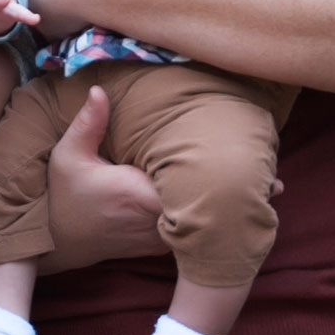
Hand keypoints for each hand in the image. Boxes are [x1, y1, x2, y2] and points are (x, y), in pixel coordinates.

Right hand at [37, 84, 282, 273]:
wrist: (56, 242)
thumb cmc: (64, 197)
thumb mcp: (68, 157)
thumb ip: (88, 124)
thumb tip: (99, 89)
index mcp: (136, 194)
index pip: (185, 191)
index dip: (218, 182)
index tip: (249, 168)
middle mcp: (153, 220)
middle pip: (203, 211)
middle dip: (236, 197)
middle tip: (278, 181)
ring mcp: (156, 237)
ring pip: (202, 228)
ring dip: (228, 213)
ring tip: (268, 193)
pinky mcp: (155, 245)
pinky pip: (192, 237)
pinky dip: (213, 225)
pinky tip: (235, 210)